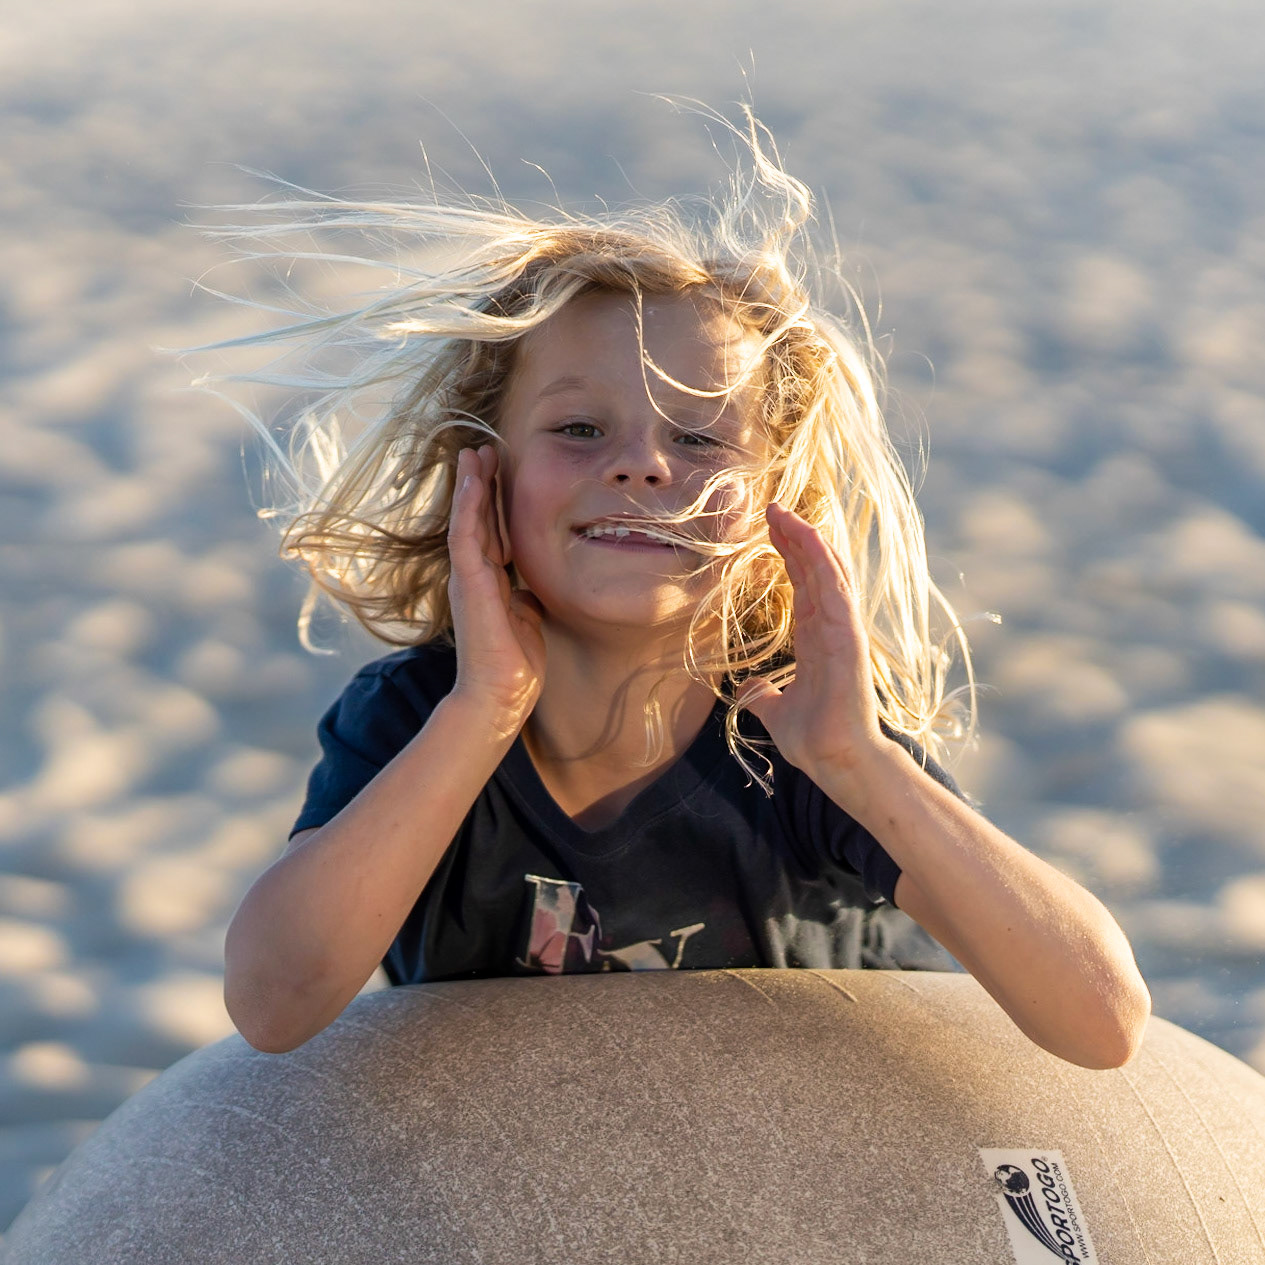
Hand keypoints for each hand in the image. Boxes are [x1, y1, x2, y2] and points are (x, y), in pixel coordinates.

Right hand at [447, 445, 545, 728]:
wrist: (501, 694)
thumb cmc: (515, 662)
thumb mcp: (527, 616)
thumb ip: (524, 594)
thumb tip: (530, 585)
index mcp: (488, 580)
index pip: (490, 530)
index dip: (493, 500)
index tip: (500, 469)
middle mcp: (473, 574)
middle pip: (476, 517)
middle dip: (480, 483)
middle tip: (483, 448)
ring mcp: (468, 576)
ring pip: (466, 519)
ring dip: (470, 484)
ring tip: (474, 452)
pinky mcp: (468, 583)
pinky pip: (464, 536)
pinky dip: (467, 506)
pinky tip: (471, 481)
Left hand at [737, 502, 888, 802]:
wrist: (836, 762)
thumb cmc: (814, 739)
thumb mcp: (776, 711)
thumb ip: (763, 697)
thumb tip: (748, 692)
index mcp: (816, 638)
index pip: (802, 584)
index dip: (787, 554)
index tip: (768, 528)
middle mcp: (832, 628)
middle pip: (814, 570)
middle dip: (794, 537)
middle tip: (772, 506)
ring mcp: (843, 630)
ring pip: (827, 572)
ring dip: (806, 540)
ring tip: (783, 511)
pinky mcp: (849, 638)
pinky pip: (837, 591)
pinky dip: (824, 562)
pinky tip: (809, 538)